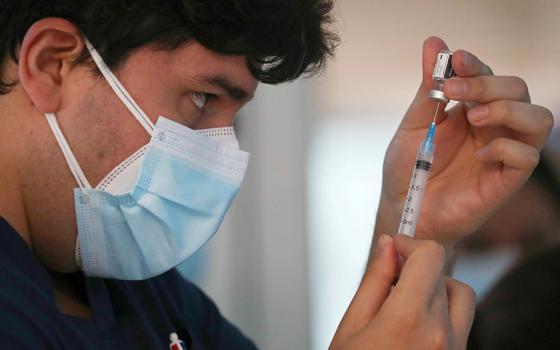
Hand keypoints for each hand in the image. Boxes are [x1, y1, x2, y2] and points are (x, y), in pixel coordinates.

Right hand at [331, 235, 474, 349]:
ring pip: (460, 296)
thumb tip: (388, 246)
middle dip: (417, 268)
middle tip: (391, 278)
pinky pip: (460, 323)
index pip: (430, 256)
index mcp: (409, 319)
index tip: (396, 248)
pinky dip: (441, 312)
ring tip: (406, 302)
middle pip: (442, 273)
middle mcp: (442, 334)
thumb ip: (374, 281)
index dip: (411, 244)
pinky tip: (414, 327)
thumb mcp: (352, 326)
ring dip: (437, 288)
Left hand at [376, 36, 553, 247]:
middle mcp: (492, 127)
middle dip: (489, 84)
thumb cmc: (407, 167)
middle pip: (518, 90)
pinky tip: (479, 154)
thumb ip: (429, 88)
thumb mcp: (414, 124)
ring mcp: (502, 153)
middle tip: (455, 91)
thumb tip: (434, 43)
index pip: (488, 76)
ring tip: (473, 117)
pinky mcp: (505, 181)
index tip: (456, 59)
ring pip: (538, 119)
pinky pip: (526, 157)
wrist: (402, 208)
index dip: (477, 64)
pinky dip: (506, 148)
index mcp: (471, 109)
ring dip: (508, 110)